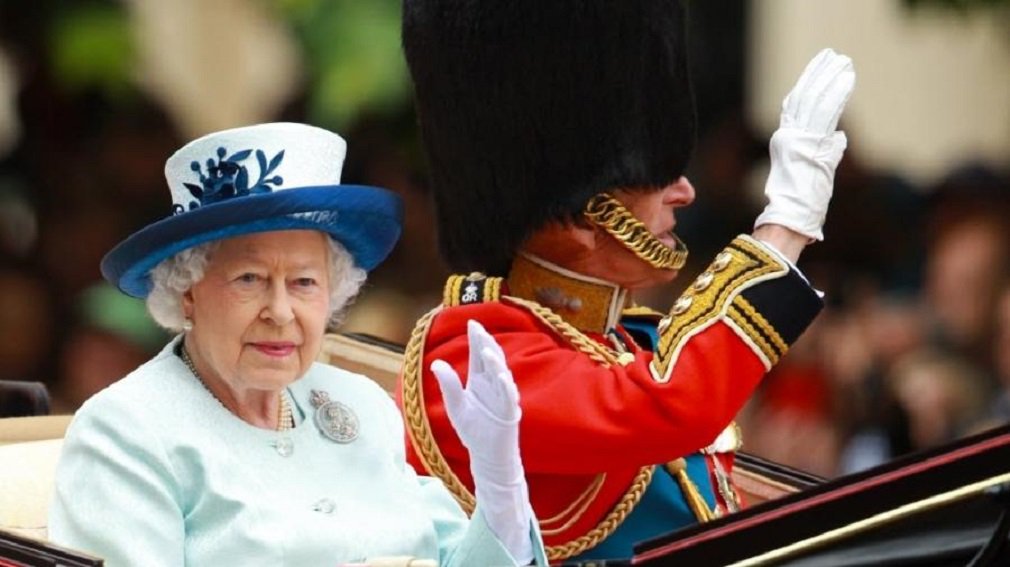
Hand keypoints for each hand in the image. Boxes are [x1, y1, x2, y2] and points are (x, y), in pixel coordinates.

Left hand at [431, 319, 521, 485]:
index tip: (472, 322)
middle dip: (485, 344)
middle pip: (491, 360)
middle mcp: (493, 385)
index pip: (478, 355)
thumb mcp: (455, 406)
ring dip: (495, 362)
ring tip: (486, 350)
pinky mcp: (508, 413)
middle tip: (478, 329)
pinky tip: (502, 377)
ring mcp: (503, 398)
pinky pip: (509, 398)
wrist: (486, 455)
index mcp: (479, 381)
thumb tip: (435, 363)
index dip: (476, 339)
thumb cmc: (473, 430)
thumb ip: (448, 385)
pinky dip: (506, 387)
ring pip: (501, 375)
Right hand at [754, 48, 854, 241]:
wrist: (791, 216)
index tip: (818, 69)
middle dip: (818, 74)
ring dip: (830, 79)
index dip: (807, 85)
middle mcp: (789, 134)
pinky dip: (837, 93)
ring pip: (815, 100)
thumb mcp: (816, 171)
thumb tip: (840, 138)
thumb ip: (827, 151)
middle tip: (832, 56)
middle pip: (804, 97)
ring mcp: (799, 137)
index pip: (796, 106)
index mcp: (787, 141)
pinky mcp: (810, 142)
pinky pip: (826, 111)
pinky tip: (847, 78)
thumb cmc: (801, 204)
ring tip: (844, 62)